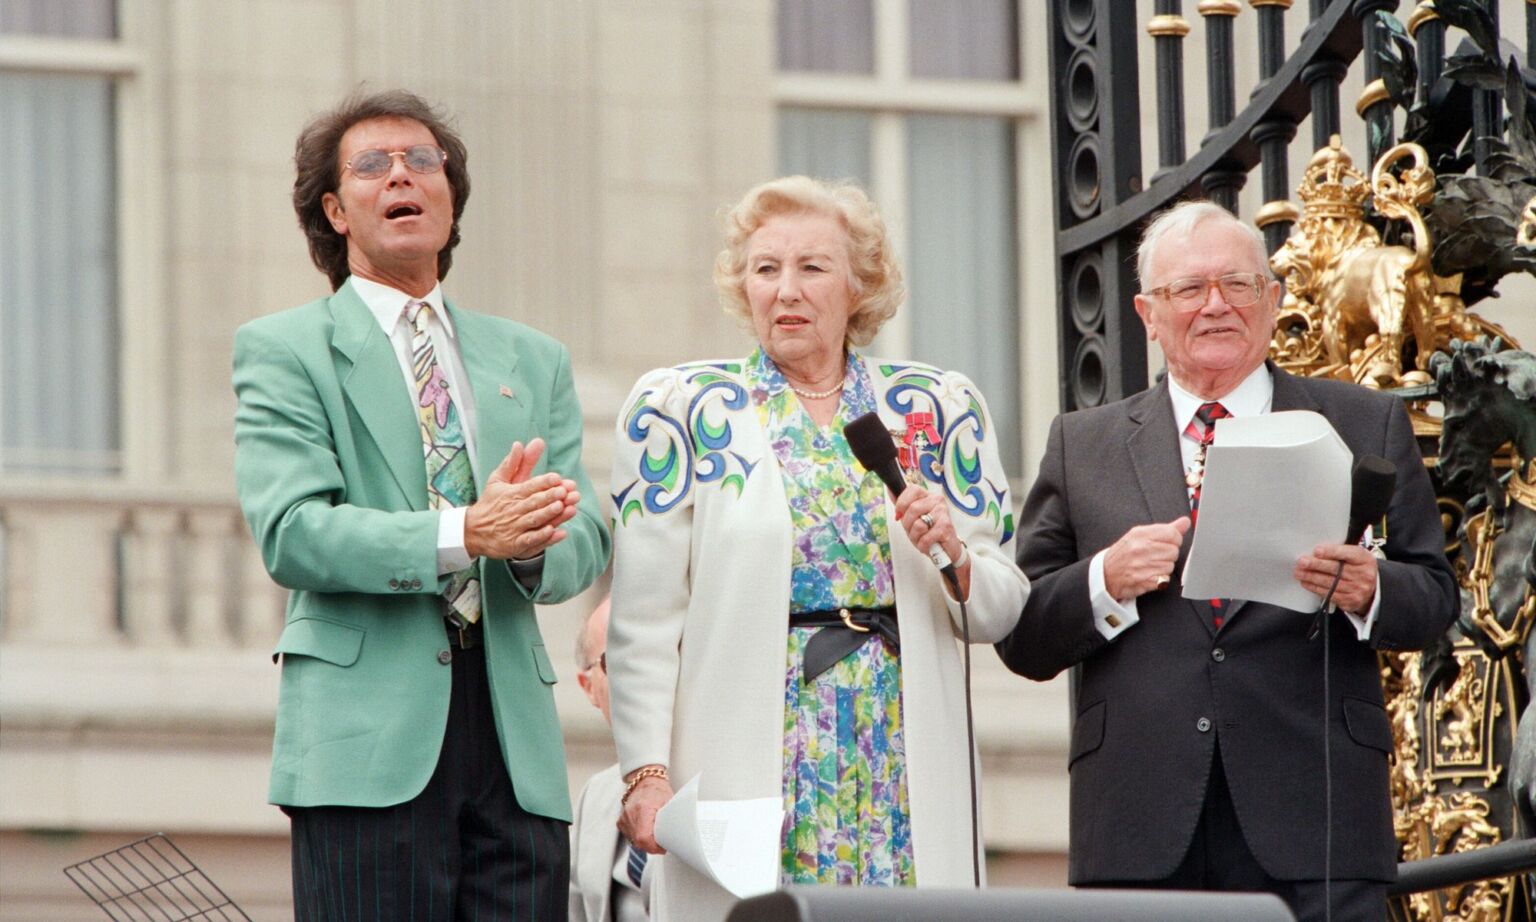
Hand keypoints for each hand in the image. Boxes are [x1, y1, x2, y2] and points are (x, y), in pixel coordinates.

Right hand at [463, 439, 581, 559]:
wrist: (472, 531)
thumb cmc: (490, 503)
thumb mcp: (497, 480)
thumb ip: (512, 463)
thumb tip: (519, 443)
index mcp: (510, 493)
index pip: (529, 486)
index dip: (543, 482)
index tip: (557, 477)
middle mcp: (513, 510)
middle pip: (533, 502)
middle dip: (549, 496)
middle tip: (564, 491)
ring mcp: (514, 528)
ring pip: (534, 520)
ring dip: (548, 514)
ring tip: (562, 507)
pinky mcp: (515, 544)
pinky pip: (530, 540)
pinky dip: (542, 537)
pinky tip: (556, 531)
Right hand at [618, 774, 672, 854]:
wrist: (646, 781)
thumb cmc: (658, 790)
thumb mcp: (669, 803)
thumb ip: (670, 820)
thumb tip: (677, 836)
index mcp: (643, 808)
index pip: (643, 837)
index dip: (653, 847)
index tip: (662, 848)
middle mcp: (630, 814)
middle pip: (638, 842)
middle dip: (651, 847)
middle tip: (662, 843)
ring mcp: (624, 818)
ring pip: (634, 841)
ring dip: (645, 843)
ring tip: (655, 835)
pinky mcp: (621, 821)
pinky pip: (630, 836)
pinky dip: (639, 837)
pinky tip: (647, 831)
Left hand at [894, 485, 970, 598]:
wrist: (946, 550)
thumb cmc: (928, 533)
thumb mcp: (911, 519)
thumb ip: (902, 506)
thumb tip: (890, 491)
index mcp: (927, 496)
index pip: (912, 489)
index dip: (902, 503)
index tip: (900, 515)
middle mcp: (937, 501)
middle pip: (912, 509)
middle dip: (908, 525)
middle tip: (915, 532)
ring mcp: (943, 513)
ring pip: (918, 524)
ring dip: (916, 537)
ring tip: (923, 539)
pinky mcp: (946, 527)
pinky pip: (925, 538)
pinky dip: (923, 546)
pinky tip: (929, 545)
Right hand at [1102, 516, 1190, 600]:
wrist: (1105, 574)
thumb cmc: (1123, 554)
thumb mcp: (1139, 536)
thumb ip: (1165, 529)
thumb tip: (1185, 522)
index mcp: (1140, 534)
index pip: (1172, 534)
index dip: (1173, 540)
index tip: (1166, 543)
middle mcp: (1141, 548)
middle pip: (1174, 551)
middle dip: (1167, 555)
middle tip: (1155, 556)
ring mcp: (1143, 565)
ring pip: (1170, 566)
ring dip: (1163, 568)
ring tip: (1150, 566)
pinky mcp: (1145, 580)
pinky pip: (1165, 579)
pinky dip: (1160, 579)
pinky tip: (1149, 575)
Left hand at [1295, 543, 1377, 612]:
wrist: (1373, 589)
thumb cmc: (1358, 568)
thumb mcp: (1355, 556)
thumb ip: (1340, 552)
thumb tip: (1315, 551)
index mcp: (1364, 559)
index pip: (1347, 554)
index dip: (1331, 552)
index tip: (1317, 551)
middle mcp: (1363, 575)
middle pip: (1336, 569)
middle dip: (1316, 565)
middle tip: (1301, 562)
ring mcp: (1357, 589)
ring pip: (1330, 583)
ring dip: (1311, 577)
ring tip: (1299, 572)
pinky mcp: (1350, 601)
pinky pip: (1329, 594)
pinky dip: (1315, 588)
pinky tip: (1306, 583)